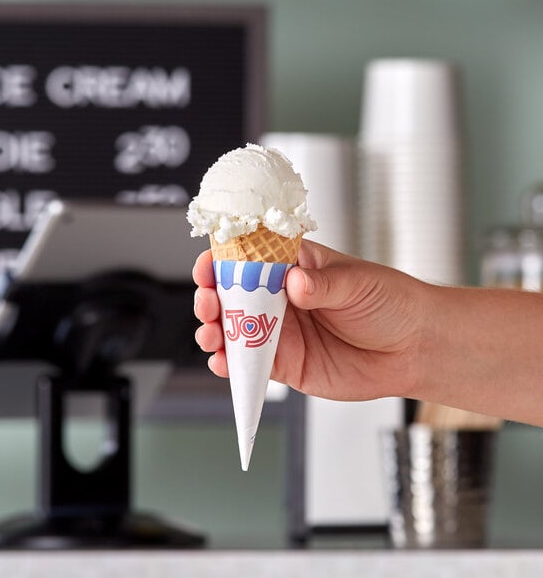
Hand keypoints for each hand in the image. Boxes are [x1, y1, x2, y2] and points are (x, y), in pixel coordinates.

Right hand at [192, 239, 429, 401]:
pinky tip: (222, 362)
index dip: (224, 259)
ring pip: (235, 330)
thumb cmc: (390, 303)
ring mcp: (281, 332)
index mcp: (294, 268)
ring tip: (210, 333)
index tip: (209, 263)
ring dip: (215, 331)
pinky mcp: (285, 363)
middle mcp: (281, 299)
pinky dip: (231, 364)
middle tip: (208, 301)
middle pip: (233, 295)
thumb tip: (294, 282)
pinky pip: (250, 363)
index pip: (250, 258)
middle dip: (211, 297)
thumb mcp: (357, 283)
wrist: (413, 349)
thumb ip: (323, 284)